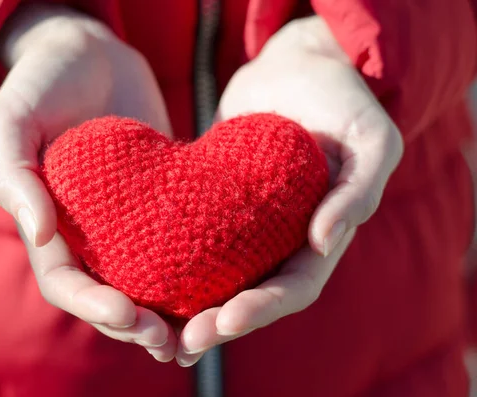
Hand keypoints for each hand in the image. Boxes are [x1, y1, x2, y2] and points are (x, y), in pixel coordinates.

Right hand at [0, 4, 175, 360]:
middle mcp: (85, 231)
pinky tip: (223, 284)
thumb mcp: (13, 117)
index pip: (65, 281)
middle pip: (106, 293)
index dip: (92, 305)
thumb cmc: (42, 81)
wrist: (89, 53)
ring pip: (144, 279)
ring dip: (168, 312)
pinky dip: (194, 269)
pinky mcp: (157, 201)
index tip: (129, 315)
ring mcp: (122, 219)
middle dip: (135, 324)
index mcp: (47, 222)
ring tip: (201, 333)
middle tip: (170, 343)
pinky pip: (175, 242)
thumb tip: (36, 234)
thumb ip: (14, 173)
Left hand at [176, 16, 402, 365]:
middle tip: (180, 343)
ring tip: (155, 330)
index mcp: (322, 234)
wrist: (297, 67)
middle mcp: (284, 238)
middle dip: (219, 322)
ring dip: (192, 306)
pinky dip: (174, 262)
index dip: (262, 310)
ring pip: (220, 276)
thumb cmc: (342, 98)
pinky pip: (195, 238)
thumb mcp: (370, 139)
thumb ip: (358, 190)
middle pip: (252, 294)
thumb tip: (324, 241)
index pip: (294, 287)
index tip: (224, 323)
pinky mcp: (217, 202)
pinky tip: (142, 277)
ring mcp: (249, 223)